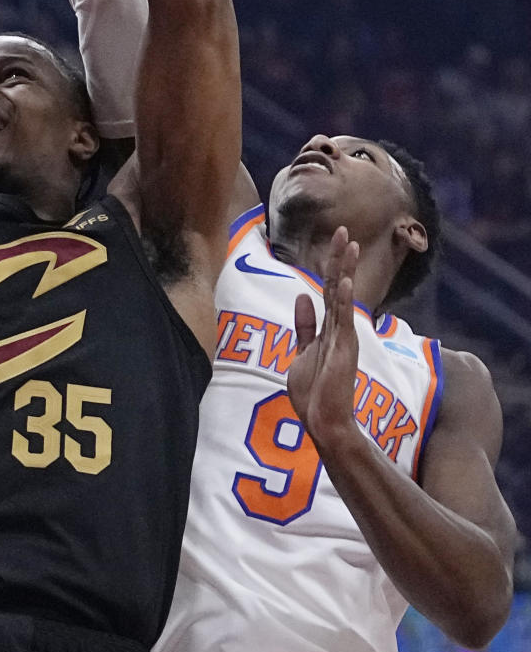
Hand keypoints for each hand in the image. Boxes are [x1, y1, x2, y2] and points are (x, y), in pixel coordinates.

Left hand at [287, 227, 361, 450]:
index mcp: (328, 328)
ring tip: (349, 244)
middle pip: (339, 286)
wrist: (322, 421)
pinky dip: (345, 300)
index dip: (332, 265)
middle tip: (343, 231)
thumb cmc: (312, 393)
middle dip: (340, 258)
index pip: (330, 289)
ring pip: (343, 297)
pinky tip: (346, 281)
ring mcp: (343, 338)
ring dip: (345, 270)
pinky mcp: (344, 349)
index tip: (335, 241)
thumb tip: (303, 296)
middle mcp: (338, 329)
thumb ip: (305, 325)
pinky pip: (344, 320)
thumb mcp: (302, 352)